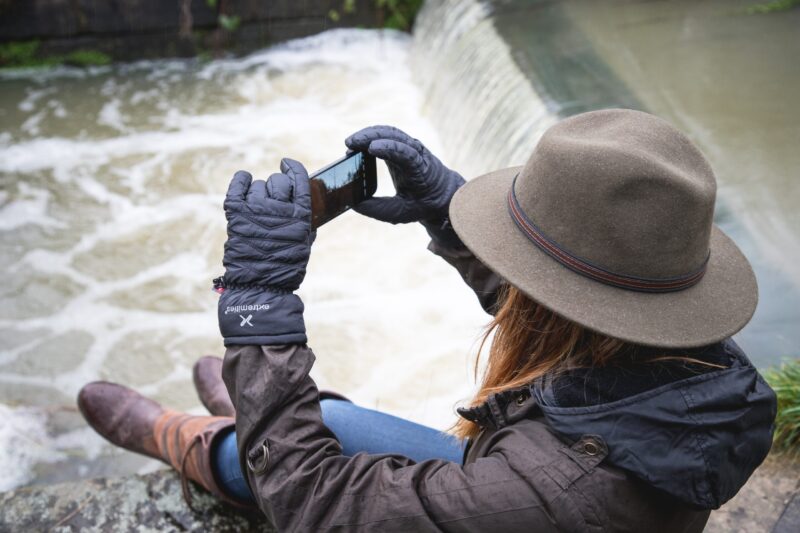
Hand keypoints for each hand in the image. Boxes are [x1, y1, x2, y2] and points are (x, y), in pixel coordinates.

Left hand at [216, 158, 314, 345]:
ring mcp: (256, 209)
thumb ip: (304, 220)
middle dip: (277, 187)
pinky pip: (238, 186)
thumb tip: (302, 202)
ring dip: (259, 192)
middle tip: (274, 199)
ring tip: (258, 208)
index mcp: (300, 215)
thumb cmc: (286, 266)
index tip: (286, 164)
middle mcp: (279, 208)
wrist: (260, 286)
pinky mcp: (236, 213)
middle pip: (278, 182)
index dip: (292, 168)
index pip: (298, 179)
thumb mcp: (304, 241)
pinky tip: (244, 181)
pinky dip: (241, 180)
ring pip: (258, 185)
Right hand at [345, 125, 464, 244]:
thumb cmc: (422, 204)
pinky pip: (387, 135)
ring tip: (350, 143)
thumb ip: (378, 209)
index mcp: (420, 169)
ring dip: (369, 134)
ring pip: (390, 132)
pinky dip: (371, 136)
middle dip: (371, 136)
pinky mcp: (402, 145)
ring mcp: (410, 146)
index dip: (389, 148)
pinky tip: (357, 144)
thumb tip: (354, 204)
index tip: (372, 148)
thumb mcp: (401, 212)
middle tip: (350, 143)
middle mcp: (416, 152)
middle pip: (394, 136)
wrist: (440, 194)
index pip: (406, 153)